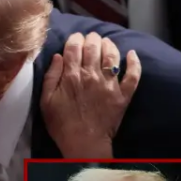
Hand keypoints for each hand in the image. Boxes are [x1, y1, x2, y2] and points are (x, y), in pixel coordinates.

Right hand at [40, 32, 141, 157]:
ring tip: (106, 42)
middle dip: (91, 38)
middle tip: (90, 37)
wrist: (84, 144)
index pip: (74, 47)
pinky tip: (132, 54)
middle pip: (94, 47)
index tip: (75, 38)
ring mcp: (109, 84)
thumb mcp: (46, 101)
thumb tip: (57, 56)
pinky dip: (134, 63)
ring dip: (109, 44)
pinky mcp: (123, 94)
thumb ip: (51, 77)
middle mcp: (92, 75)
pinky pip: (132, 75)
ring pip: (112, 55)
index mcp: (72, 76)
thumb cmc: (61, 124)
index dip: (75, 38)